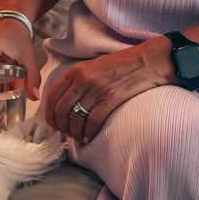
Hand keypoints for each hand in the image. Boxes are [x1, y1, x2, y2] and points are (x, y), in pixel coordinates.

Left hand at [40, 42, 174, 144]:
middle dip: (61, 126)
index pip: (53, 94)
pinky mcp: (111, 99)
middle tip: (64, 135)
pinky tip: (89, 138)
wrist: (149, 61)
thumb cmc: (123, 64)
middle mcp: (83, 79)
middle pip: (62, 109)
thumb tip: (69, 102)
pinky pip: (93, 121)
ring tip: (77, 138)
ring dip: (74, 132)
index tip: (52, 125)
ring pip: (76, 118)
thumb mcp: (94, 66)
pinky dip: (88, 133)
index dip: (49, 113)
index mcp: (77, 70)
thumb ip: (79, 80)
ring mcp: (97, 89)